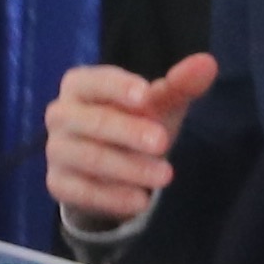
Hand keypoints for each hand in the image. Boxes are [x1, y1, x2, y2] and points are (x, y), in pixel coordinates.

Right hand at [42, 52, 215, 231]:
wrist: (111, 167)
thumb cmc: (134, 121)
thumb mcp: (158, 104)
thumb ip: (180, 84)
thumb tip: (207, 63)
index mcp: (80, 84)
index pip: (95, 82)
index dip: (119, 87)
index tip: (147, 96)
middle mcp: (60, 114)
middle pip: (91, 121)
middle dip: (127, 132)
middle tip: (162, 143)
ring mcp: (56, 150)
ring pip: (88, 158)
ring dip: (127, 168)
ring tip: (164, 176)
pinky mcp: (57, 183)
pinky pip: (82, 191)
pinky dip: (112, 197)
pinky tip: (141, 201)